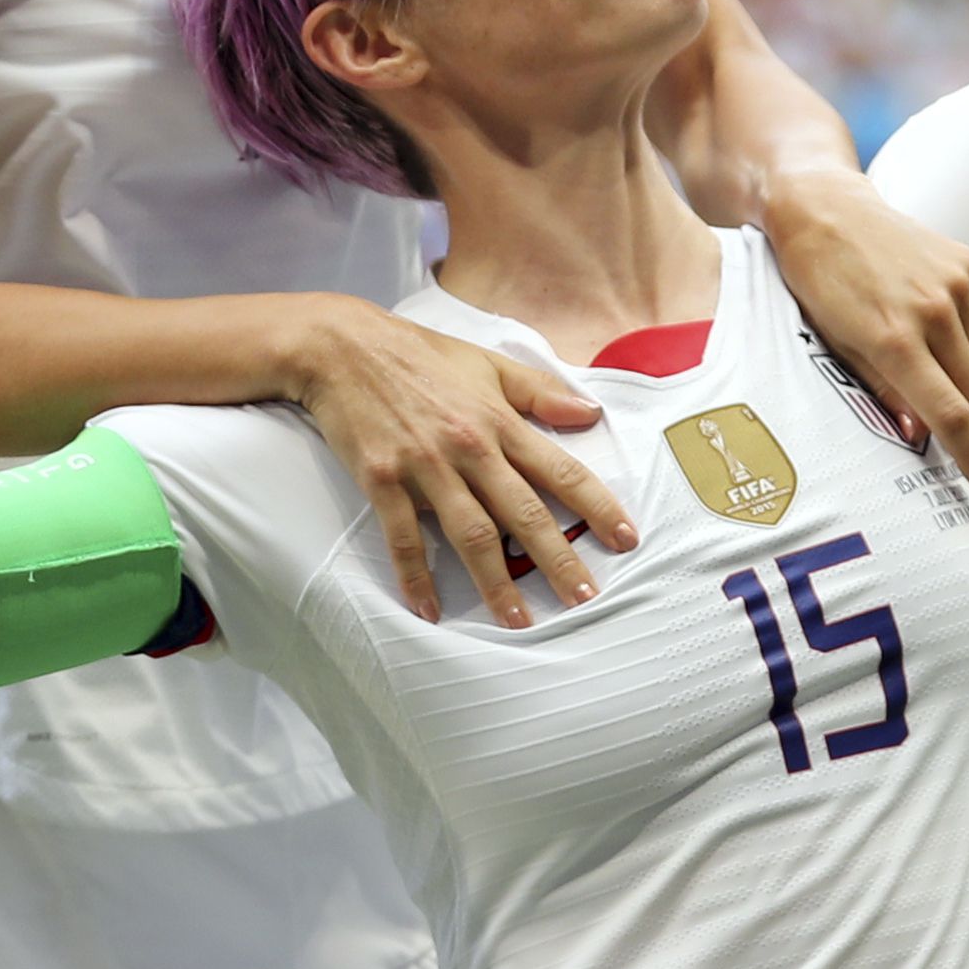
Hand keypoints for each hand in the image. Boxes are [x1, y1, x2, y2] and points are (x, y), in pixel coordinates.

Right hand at [281, 299, 637, 626]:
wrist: (342, 346)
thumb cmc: (417, 353)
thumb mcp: (486, 362)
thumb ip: (539, 391)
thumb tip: (590, 413)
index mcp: (498, 420)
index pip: (560, 470)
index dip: (597, 506)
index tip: (625, 539)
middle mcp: (469, 447)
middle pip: (523, 513)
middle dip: (557, 560)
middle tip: (584, 598)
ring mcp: (425, 466)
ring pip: (470, 534)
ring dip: (496, 582)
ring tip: (518, 621)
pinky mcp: (383, 480)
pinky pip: (403, 538)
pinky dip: (417, 577)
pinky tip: (430, 609)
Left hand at [760, 168, 968, 492]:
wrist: (823, 210)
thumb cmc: (818, 288)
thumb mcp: (835, 348)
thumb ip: (882, 391)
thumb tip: (921, 434)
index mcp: (893, 340)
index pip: (951, 415)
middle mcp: (933, 311)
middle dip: (963, 411)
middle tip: (933, 406)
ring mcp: (955, 283)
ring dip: (962, 370)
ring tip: (919, 348)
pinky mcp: (967, 262)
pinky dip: (960, 330)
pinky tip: (922, 310)